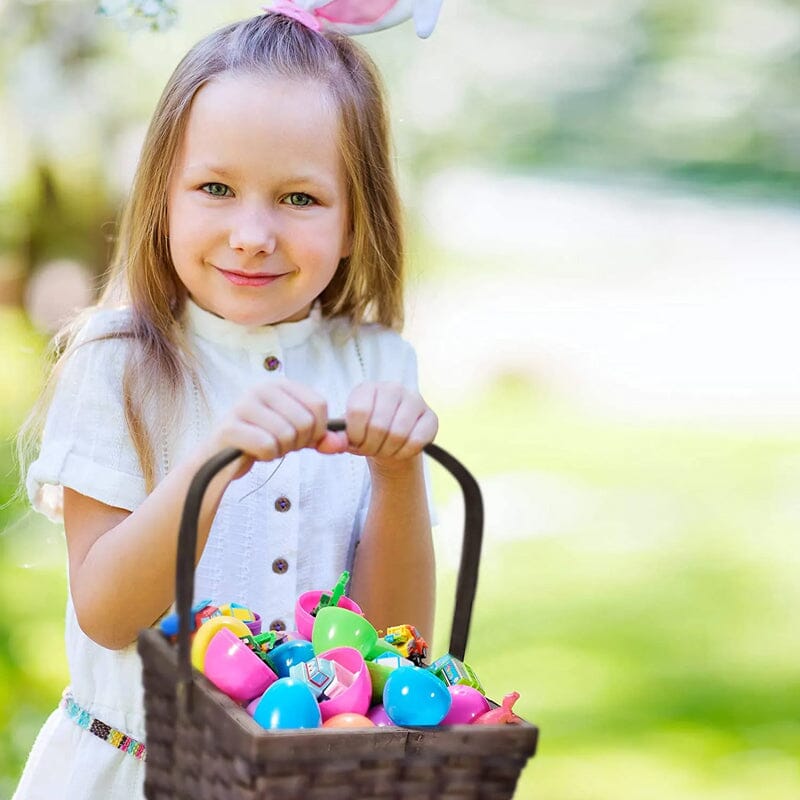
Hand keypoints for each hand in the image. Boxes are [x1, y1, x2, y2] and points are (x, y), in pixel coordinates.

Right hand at [206, 378, 346, 477]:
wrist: (221, 458)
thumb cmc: (263, 441)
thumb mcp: (297, 435)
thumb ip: (321, 438)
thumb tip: (337, 443)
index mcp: (280, 384)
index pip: (319, 404)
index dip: (318, 429)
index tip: (303, 438)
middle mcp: (261, 388)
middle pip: (305, 421)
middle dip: (298, 443)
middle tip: (280, 444)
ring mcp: (242, 405)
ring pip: (287, 435)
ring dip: (280, 450)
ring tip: (266, 446)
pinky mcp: (229, 427)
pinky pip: (267, 445)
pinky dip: (266, 456)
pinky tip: (254, 452)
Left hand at [329, 382, 437, 469]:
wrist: (390, 441)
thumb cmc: (366, 435)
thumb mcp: (349, 433)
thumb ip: (339, 436)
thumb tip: (336, 441)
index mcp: (368, 388)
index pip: (359, 411)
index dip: (356, 435)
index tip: (356, 442)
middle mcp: (392, 388)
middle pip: (379, 425)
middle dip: (372, 446)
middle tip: (371, 450)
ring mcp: (414, 400)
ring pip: (398, 434)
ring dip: (388, 450)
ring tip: (384, 450)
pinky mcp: (431, 417)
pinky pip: (417, 440)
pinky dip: (404, 452)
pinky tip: (399, 451)